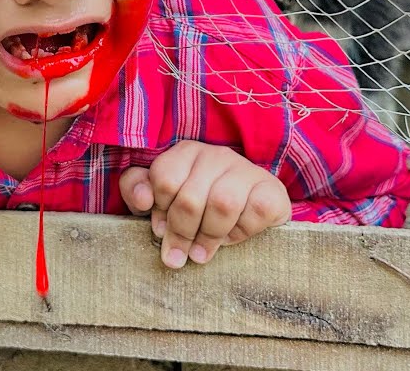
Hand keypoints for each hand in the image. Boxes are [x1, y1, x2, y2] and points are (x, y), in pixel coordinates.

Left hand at [119, 140, 290, 268]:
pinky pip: (256, 211)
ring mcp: (246, 170)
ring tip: (201, 254)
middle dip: (181, 233)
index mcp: (186, 153)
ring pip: (223, 204)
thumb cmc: (198, 207)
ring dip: (209, 236)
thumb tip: (142, 199)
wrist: (251, 210)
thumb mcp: (162, 199)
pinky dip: (242, 232)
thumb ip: (138, 191)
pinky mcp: (271, 189)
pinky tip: (234, 236)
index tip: (160, 230)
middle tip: (178, 256)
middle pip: (191, 197)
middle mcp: (217, 155)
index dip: (160, 211)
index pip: (165, 179)